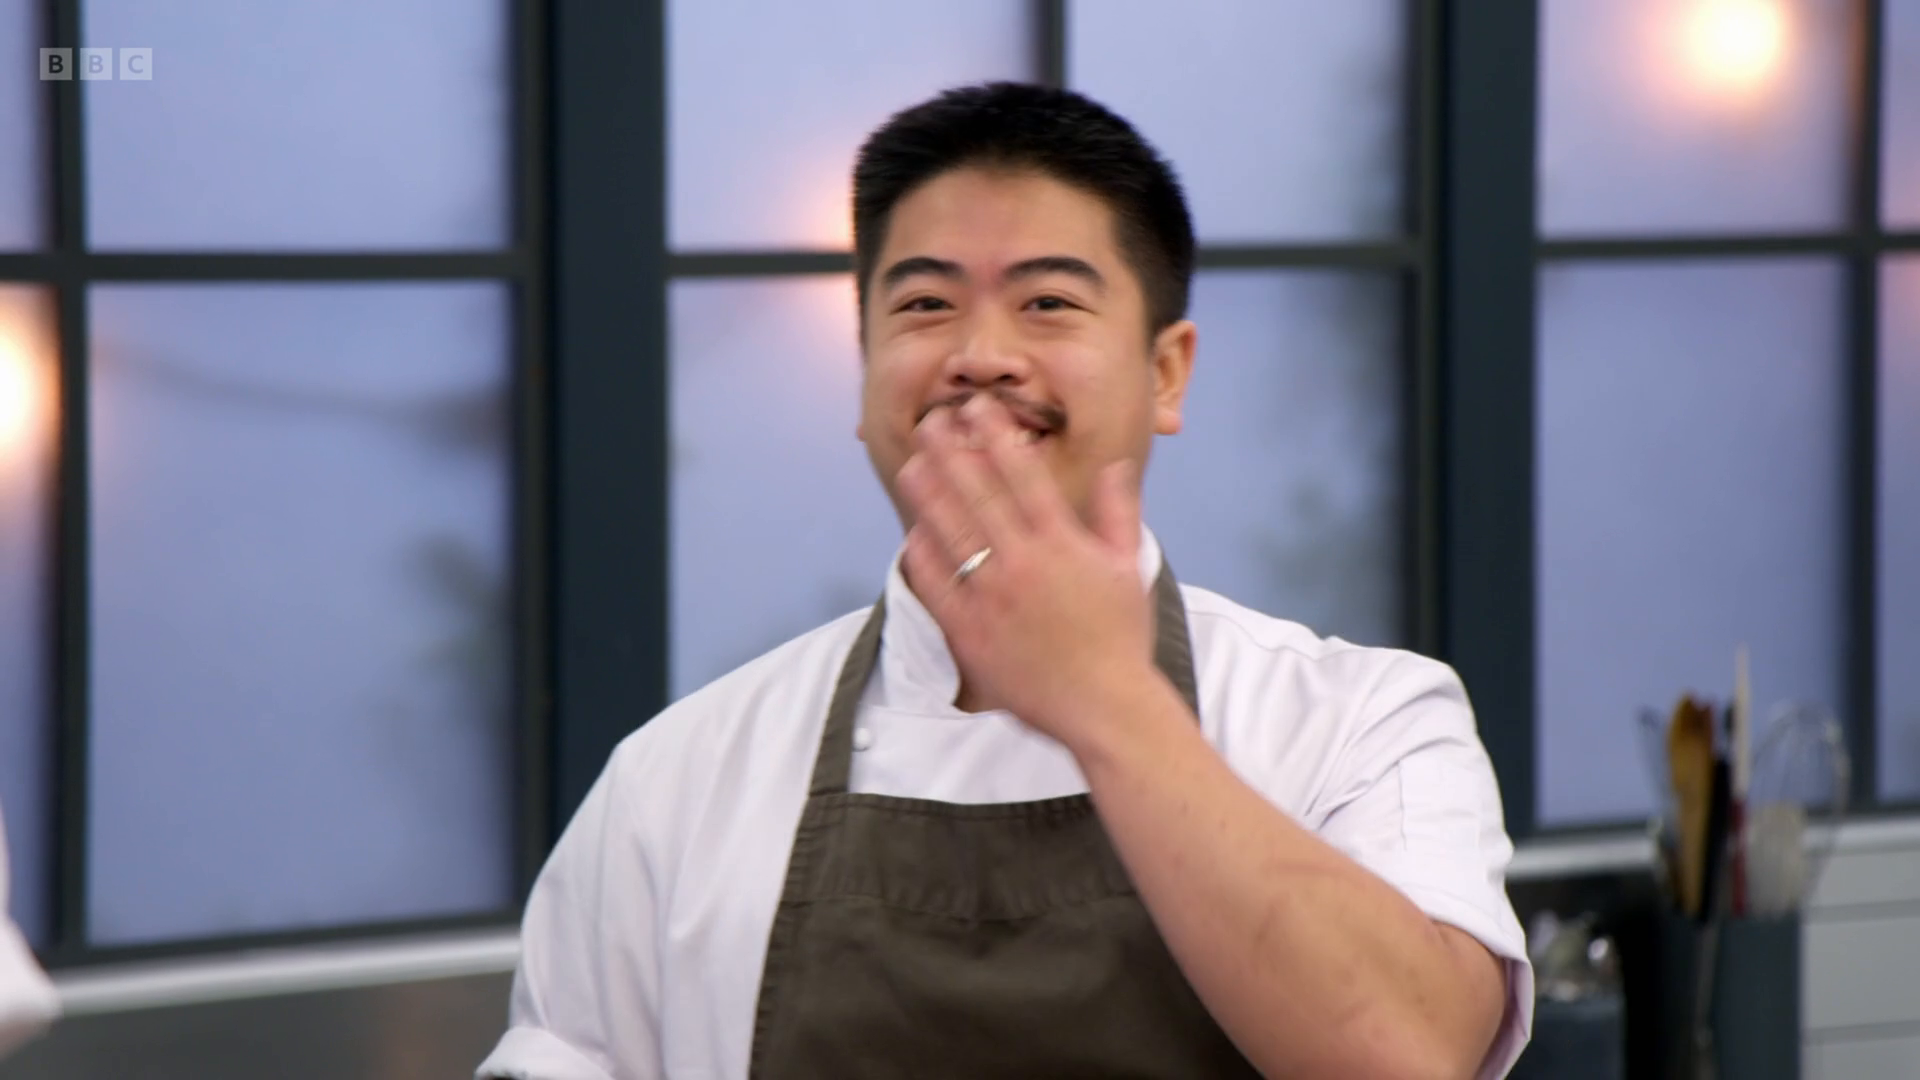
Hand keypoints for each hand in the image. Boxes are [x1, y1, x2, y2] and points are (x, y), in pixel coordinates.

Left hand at [894, 395, 1159, 748]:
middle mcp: (1023, 562)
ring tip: (913, 465)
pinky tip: (913, 533)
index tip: (978, 409)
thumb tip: (1115, 465)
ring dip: (928, 493)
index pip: (1022, 475)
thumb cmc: (1121, 638)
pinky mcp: (970, 631)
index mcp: (1062, 543)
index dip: (996, 436)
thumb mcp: (1128, 567)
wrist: (1106, 706)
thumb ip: (1118, 512)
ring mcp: (992, 597)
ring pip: (949, 532)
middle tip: (932, 423)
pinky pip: (935, 584)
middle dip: (952, 451)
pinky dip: (922, 555)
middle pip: (977, 493)